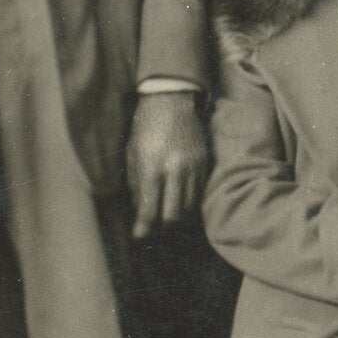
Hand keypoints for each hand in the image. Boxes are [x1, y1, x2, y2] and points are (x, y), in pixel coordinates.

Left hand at [126, 91, 207, 237]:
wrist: (171, 101)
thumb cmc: (145, 128)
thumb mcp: (133, 155)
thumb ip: (136, 185)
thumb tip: (139, 211)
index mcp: (152, 167)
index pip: (150, 209)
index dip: (144, 227)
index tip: (138, 236)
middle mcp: (175, 169)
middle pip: (173, 215)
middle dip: (162, 227)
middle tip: (154, 227)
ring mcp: (193, 167)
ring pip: (189, 207)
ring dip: (177, 218)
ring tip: (167, 218)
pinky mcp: (204, 163)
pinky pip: (199, 193)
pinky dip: (189, 203)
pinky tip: (180, 203)